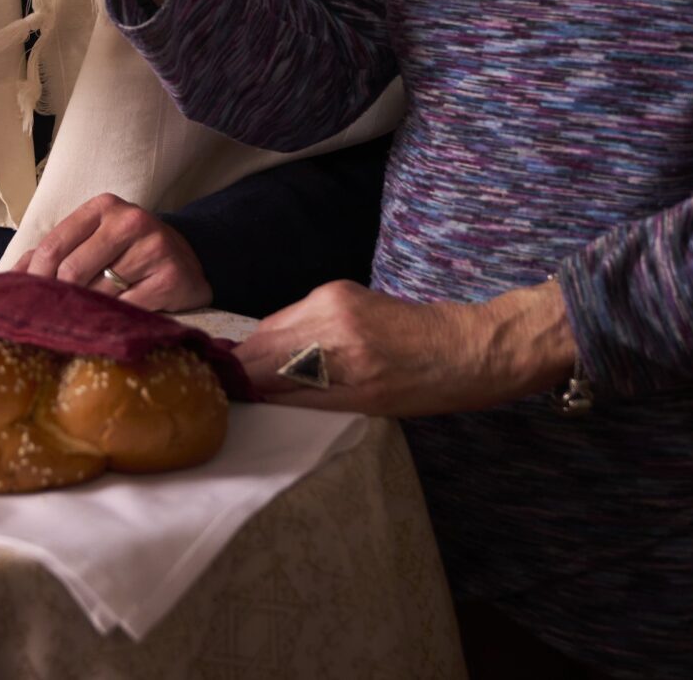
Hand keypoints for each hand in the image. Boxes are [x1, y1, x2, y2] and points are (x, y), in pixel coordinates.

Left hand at [11, 192, 210, 311]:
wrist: (189, 258)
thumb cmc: (127, 252)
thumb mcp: (92, 240)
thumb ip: (51, 254)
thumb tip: (7, 280)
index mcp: (102, 207)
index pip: (54, 246)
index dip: (35, 278)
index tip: (25, 301)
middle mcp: (129, 221)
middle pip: (72, 271)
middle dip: (60, 298)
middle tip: (54, 317)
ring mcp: (153, 247)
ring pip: (100, 293)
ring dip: (90, 311)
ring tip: (89, 317)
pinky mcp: (172, 276)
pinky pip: (129, 308)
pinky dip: (117, 319)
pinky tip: (116, 321)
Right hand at [234, 280, 577, 417]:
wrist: (473, 347)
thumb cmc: (428, 385)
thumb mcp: (365, 404)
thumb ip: (305, 396)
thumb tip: (256, 395)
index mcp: (336, 343)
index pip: (261, 359)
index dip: (235, 380)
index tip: (218, 397)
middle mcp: (328, 309)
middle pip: (261, 338)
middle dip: (243, 365)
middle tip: (232, 394)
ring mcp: (333, 293)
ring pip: (274, 324)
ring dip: (264, 352)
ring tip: (261, 382)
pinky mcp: (339, 289)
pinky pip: (295, 315)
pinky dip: (287, 337)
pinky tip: (293, 359)